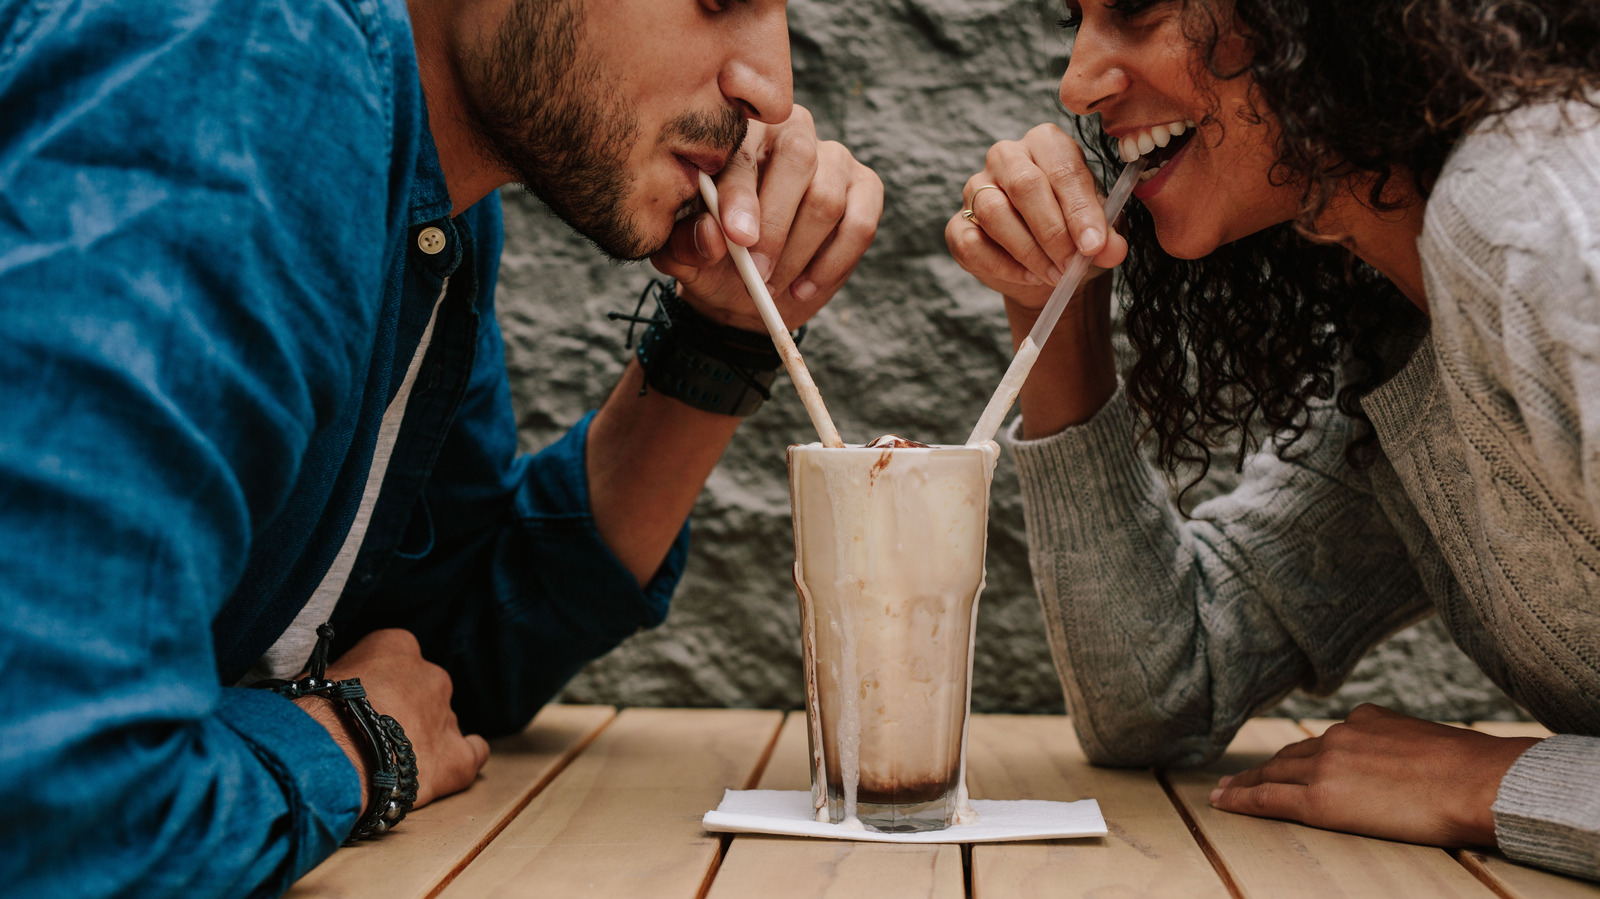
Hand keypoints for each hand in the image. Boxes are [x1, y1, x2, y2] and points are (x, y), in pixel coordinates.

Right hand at [298, 629, 489, 810]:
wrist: (330, 758)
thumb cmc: (314, 715)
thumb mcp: (318, 678)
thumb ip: (340, 677)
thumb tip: (332, 690)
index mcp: (398, 646)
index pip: (394, 656)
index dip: (377, 681)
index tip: (362, 698)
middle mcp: (431, 674)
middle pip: (422, 689)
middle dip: (403, 709)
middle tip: (373, 733)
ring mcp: (447, 715)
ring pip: (441, 722)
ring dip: (423, 737)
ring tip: (392, 762)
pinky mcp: (456, 758)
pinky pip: (473, 753)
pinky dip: (463, 758)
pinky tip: (447, 764)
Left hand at [651, 104, 882, 331]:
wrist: (749, 284)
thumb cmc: (714, 256)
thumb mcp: (684, 255)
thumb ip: (687, 243)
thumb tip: (712, 236)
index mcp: (740, 132)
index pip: (744, 152)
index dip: (741, 194)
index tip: (737, 238)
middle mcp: (792, 131)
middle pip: (798, 159)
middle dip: (776, 226)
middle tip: (757, 275)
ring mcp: (834, 158)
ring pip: (826, 199)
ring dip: (798, 254)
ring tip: (772, 287)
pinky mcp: (866, 188)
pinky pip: (860, 224)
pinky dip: (832, 264)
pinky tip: (803, 288)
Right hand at [945, 123, 1127, 308]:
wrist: (1046, 265)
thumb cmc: (1074, 234)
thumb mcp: (1099, 232)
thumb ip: (1107, 237)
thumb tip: (1110, 250)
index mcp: (1046, 144)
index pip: (1062, 168)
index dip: (1079, 210)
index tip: (1093, 245)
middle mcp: (1006, 157)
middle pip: (1024, 185)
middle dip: (1052, 231)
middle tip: (1072, 264)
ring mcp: (975, 188)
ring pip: (994, 212)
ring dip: (1029, 251)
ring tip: (1055, 274)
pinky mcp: (958, 224)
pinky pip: (972, 243)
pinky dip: (1003, 265)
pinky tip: (1029, 276)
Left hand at [1209, 703, 1541, 846]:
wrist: (1477, 782)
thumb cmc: (1472, 769)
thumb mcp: (1428, 740)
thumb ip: (1399, 745)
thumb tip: (1402, 759)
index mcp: (1365, 720)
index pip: (1324, 741)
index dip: (1298, 754)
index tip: (1283, 761)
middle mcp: (1338, 736)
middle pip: (1290, 756)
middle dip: (1264, 766)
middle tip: (1237, 777)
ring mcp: (1326, 764)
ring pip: (1273, 773)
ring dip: (1247, 782)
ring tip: (1225, 791)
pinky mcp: (1319, 797)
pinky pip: (1269, 798)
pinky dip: (1242, 799)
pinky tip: (1224, 802)